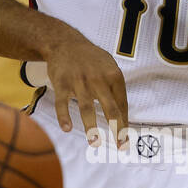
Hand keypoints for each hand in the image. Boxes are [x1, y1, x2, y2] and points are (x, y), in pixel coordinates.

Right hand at [42, 26, 129, 147]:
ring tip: (95, 142)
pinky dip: (64, 116)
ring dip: (91, 127)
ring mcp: (79, 81)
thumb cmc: (90, 58)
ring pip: (87, 107)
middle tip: (120, 145)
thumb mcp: (108, 66)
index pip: (122, 104)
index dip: (124, 123)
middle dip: (117, 129)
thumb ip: (115, 87)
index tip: (125, 139)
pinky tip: (67, 129)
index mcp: (113, 75)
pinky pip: (63, 102)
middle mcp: (98, 79)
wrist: (64, 42)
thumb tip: (123, 114)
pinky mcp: (62, 83)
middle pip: (110, 108)